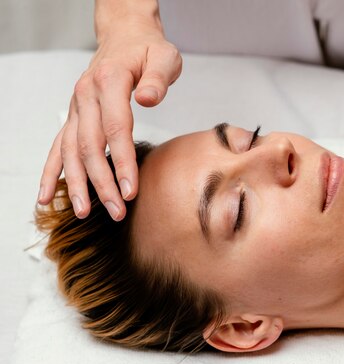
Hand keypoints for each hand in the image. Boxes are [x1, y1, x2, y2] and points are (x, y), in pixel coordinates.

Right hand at [38, 22, 181, 219]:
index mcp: (108, 81)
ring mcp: (76, 107)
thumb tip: (148, 99)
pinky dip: (51, 172)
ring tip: (82, 213)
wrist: (125, 37)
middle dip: (102, 182)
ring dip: (75, 184)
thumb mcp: (164, 56)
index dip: (123, 162)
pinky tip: (46, 197)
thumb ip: (158, 78)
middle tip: (116, 212)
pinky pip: (58, 147)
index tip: (131, 191)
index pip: (115, 128)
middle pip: (90, 145)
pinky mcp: (74, 116)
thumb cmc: (148, 50)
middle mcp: (85, 95)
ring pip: (69, 150)